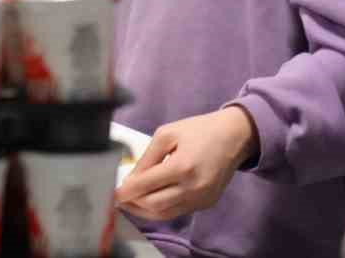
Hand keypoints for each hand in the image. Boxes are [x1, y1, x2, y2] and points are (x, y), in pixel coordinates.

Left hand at [116, 107, 258, 220]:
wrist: (234, 137)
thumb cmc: (198, 130)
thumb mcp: (166, 134)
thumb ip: (147, 158)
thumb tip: (130, 178)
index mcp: (182, 167)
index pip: (146, 186)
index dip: (125, 191)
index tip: (110, 192)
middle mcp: (194, 187)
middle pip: (154, 205)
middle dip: (132, 203)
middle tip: (116, 198)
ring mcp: (202, 199)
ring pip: (166, 213)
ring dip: (144, 211)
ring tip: (128, 202)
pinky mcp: (207, 203)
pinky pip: (178, 211)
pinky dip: (161, 210)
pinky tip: (148, 201)